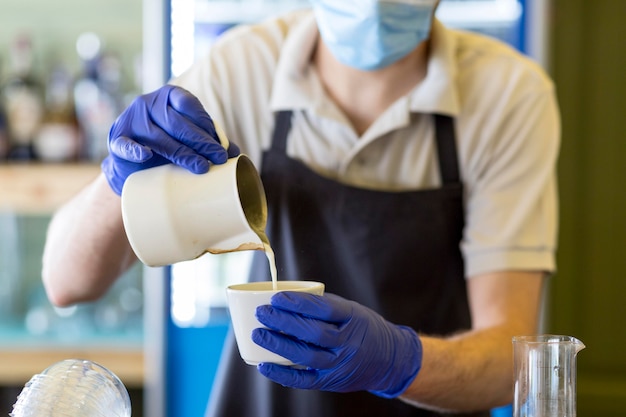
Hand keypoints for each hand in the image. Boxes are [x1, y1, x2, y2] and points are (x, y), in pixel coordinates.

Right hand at [101, 85, 239, 194]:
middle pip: (177, 123)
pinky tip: (147, 156)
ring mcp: (131, 120)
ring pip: (159, 137)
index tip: (220, 144)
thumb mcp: (187, 138)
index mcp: (167, 96)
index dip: (206, 123)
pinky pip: (126, 144)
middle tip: (218, 158)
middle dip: (201, 142)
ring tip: (201, 167)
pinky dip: (136, 150)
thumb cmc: (167, 145)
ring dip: (182, 153)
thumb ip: (209, 140)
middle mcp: (147, 103)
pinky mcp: (117, 138)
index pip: (189, 104)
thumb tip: (235, 153)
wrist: (133, 165)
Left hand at [253, 292, 421, 397]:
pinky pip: (305, 380)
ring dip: (279, 344)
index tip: (277, 297)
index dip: (299, 303)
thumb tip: (287, 299)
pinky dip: (283, 374)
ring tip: (259, 334)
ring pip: (307, 355)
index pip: (324, 309)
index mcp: (354, 318)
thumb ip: (324, 307)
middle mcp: (348, 343)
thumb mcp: (352, 311)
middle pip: (313, 332)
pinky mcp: (332, 382)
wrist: (389, 361)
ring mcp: (340, 364)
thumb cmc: (363, 329)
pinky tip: (264, 365)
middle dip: (284, 322)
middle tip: (262, 313)